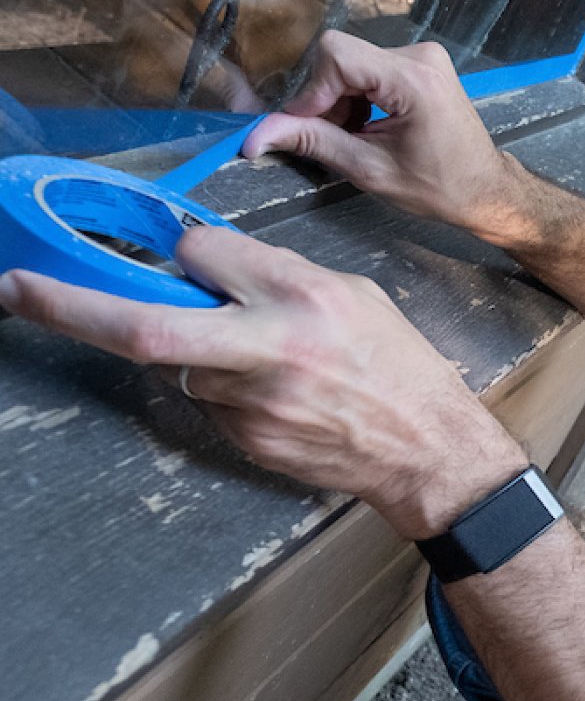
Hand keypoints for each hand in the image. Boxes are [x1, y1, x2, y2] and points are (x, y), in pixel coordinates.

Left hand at [0, 227, 526, 539]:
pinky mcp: (247, 439)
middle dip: (70, 306)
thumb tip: (214, 264)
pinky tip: (285, 396)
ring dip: (203, 352)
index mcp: (303, 296)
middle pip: (148, 326)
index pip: (203, 253)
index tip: (181, 254)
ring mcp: (253, 403)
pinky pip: (211, 400)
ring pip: (184, 362)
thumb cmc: (400, 367)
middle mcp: (270, 347)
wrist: (427, 449)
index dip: (186, 251)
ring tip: (278, 364)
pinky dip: (228, 388)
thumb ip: (281, 277)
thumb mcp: (355, 296)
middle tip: (15, 289)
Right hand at [243, 31, 523, 232]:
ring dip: (340, 101)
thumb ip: (313, 143)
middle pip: (340, 57)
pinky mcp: (420, 64)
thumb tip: (258, 135)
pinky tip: (367, 128)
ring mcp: (422, 57)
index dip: (310, 91)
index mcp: (414, 79)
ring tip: (354, 138)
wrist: (486, 189)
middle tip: (331, 140)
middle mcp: (420, 56)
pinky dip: (357, 98)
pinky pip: (369, 68)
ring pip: (351, 63)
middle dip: (324, 99)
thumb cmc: (441, 188)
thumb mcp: (370, 170)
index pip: (336, 55)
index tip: (303, 126)